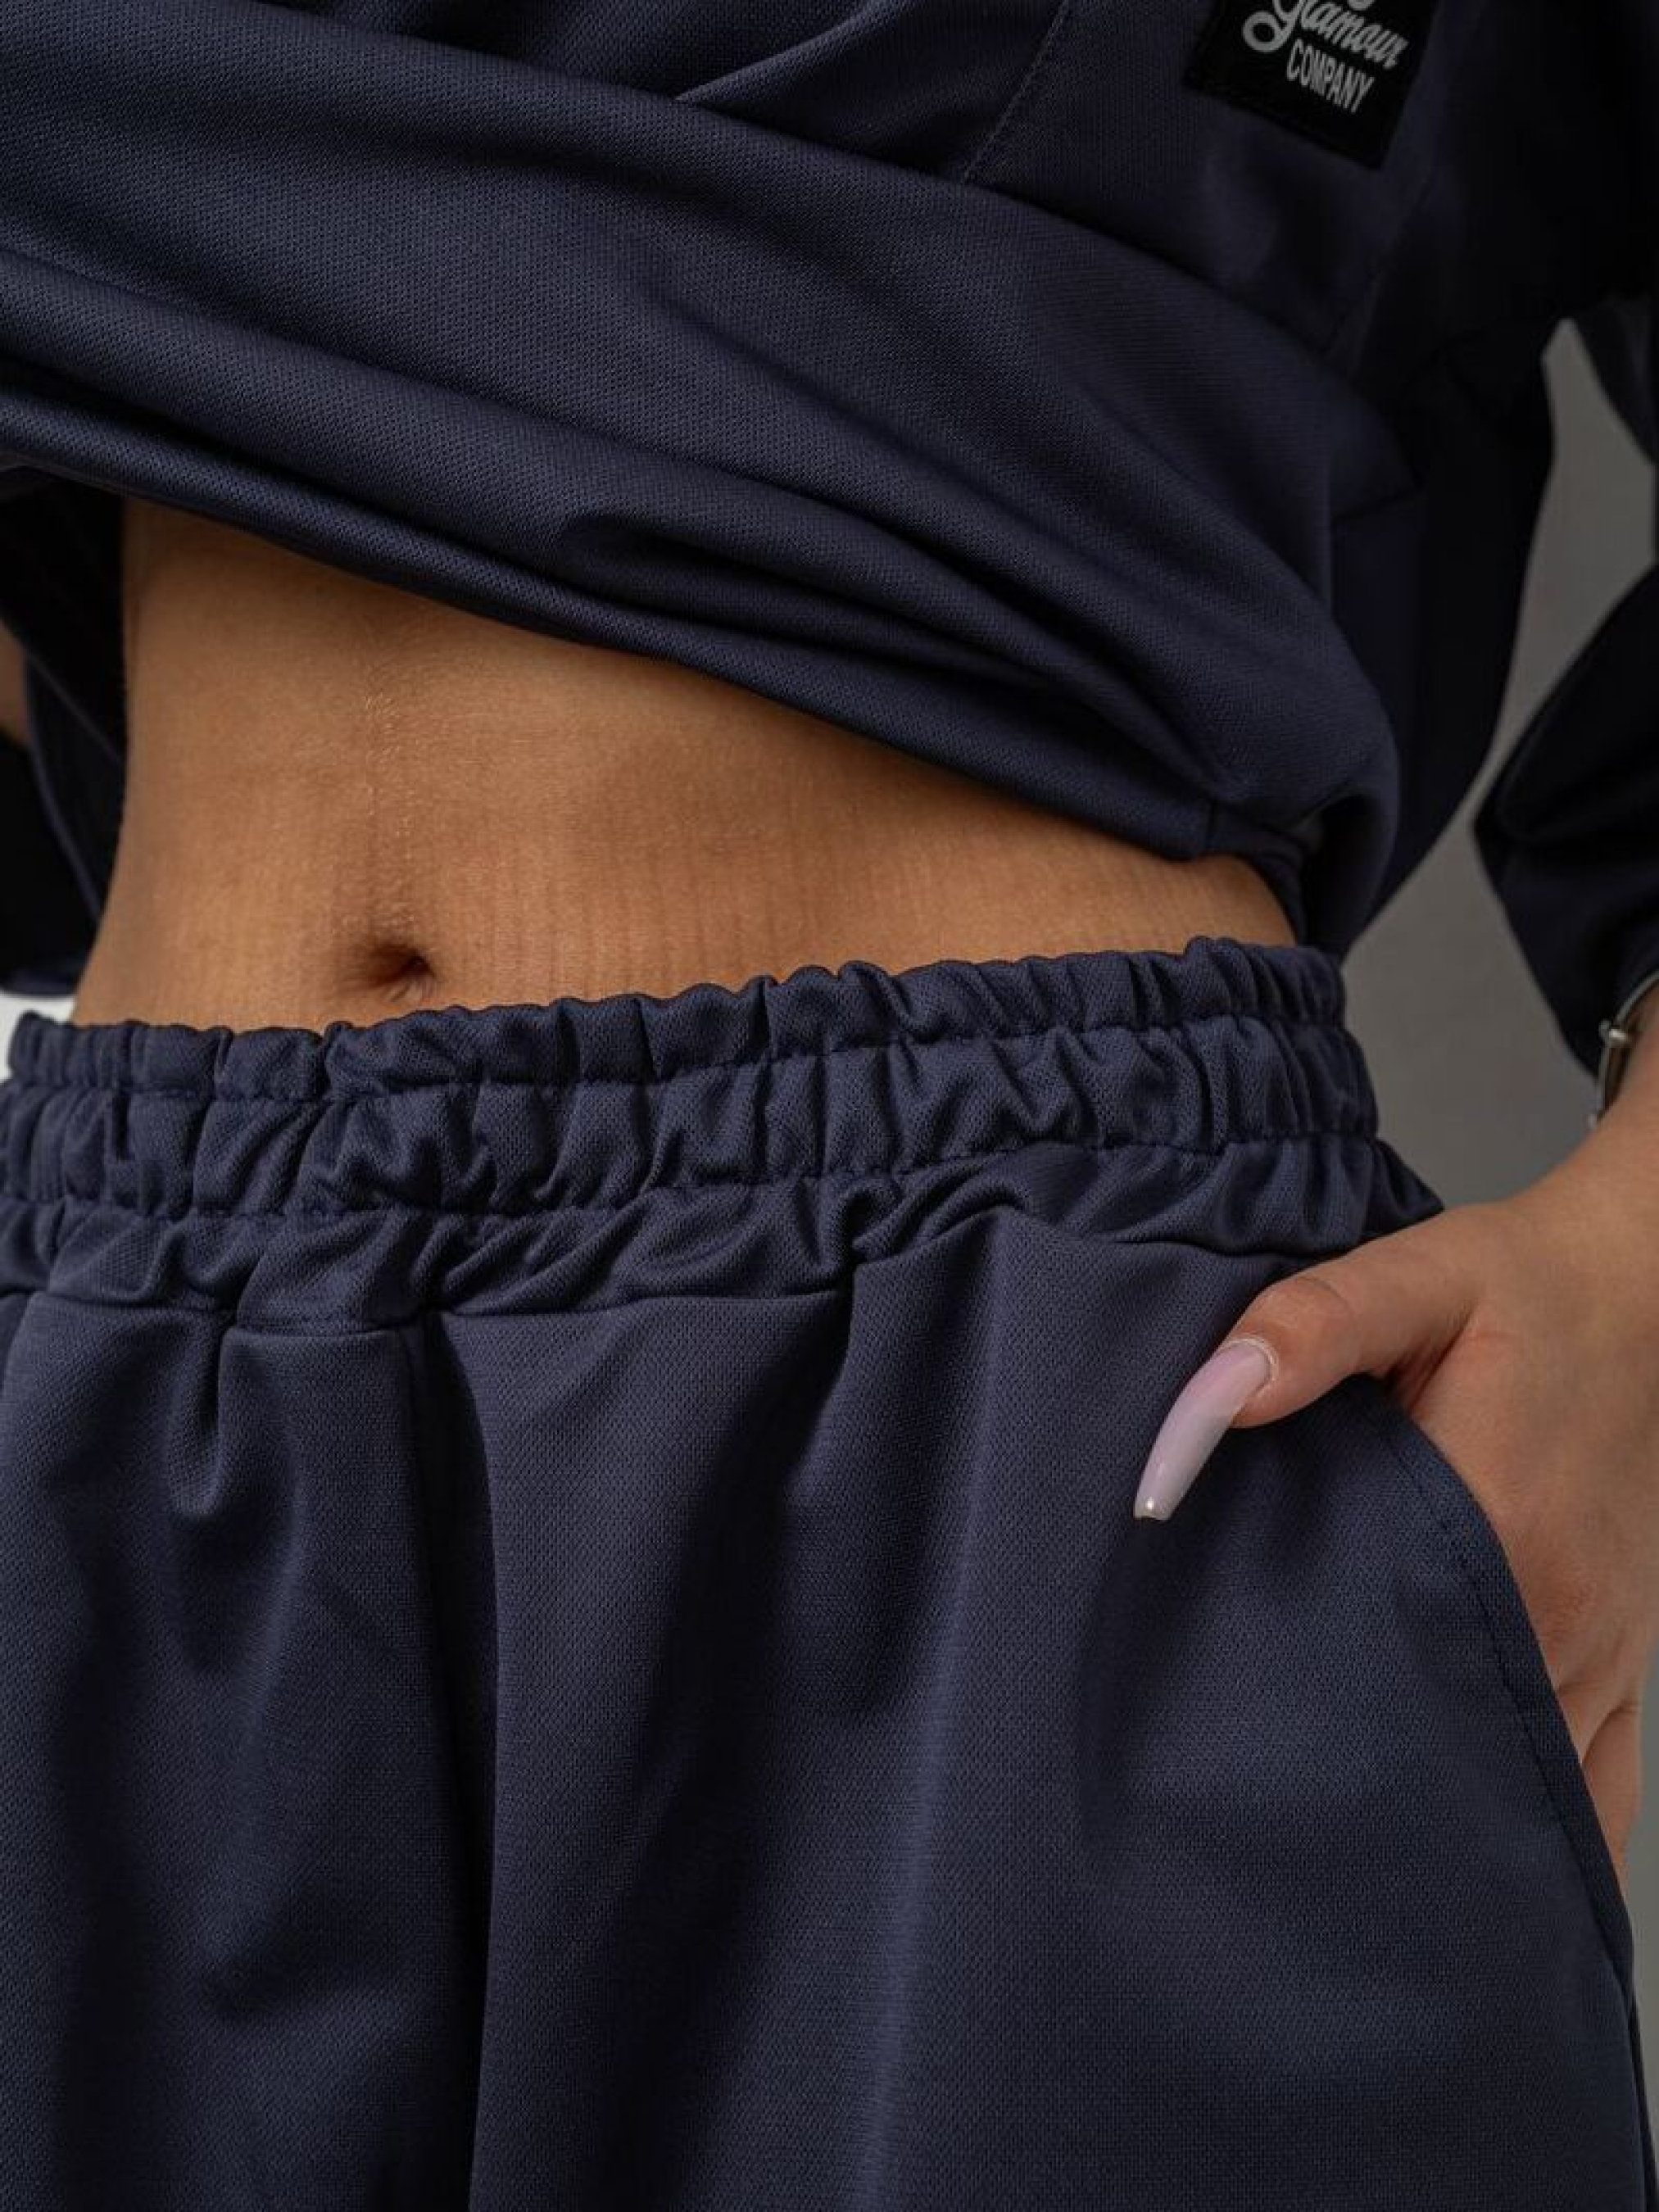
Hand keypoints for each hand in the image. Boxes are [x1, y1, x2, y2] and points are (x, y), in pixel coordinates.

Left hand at [1131, 1160, 1658, 1892]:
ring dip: (1437, 1815)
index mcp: (1496, 1528)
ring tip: (1335, 1848)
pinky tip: (1465, 1863)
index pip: (1381, 1666)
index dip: (1298, 1715)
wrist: (1651, 1290)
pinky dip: (1532, 1828)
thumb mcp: (1418, 1274)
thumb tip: (1214, 1396)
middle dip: (1354, 1788)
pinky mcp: (1620, 1660)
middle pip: (1443, 1745)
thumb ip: (1311, 1326)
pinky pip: (1595, 1786)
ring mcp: (1599, 1650)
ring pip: (1520, 1786)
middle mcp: (1556, 1614)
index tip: (1223, 1746)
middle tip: (1254, 1811)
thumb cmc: (1527, 1285)